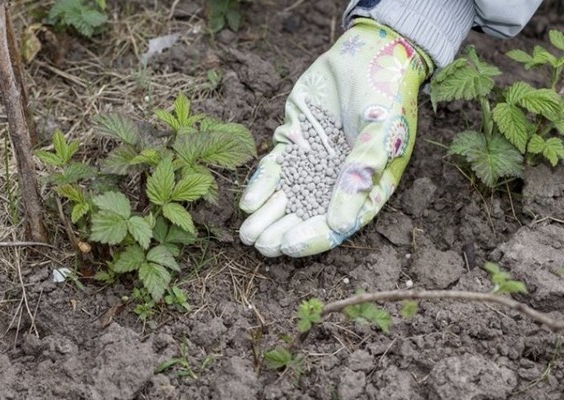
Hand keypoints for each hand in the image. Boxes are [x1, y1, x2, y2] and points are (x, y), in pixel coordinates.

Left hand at [239, 19, 432, 256]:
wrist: (368, 52)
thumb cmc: (386, 94)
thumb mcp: (381, 133)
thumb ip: (361, 174)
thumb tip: (341, 224)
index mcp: (366, 187)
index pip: (338, 224)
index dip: (312, 237)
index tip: (288, 246)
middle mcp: (337, 182)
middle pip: (307, 216)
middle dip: (282, 232)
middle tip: (259, 244)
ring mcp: (313, 163)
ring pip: (286, 198)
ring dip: (266, 216)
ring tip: (247, 234)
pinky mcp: (294, 143)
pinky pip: (274, 169)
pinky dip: (262, 185)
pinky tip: (248, 202)